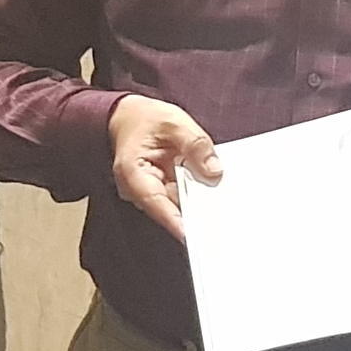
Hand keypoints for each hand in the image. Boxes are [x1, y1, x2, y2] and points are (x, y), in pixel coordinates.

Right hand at [107, 95, 222, 239]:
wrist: (129, 117)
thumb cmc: (145, 119)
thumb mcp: (174, 123)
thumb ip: (195, 144)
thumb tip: (214, 169)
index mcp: (133, 172)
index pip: (155, 202)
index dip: (175, 220)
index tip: (193, 233)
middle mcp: (137, 189)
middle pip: (170, 208)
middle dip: (195, 210)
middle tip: (221, 216)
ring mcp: (149, 193)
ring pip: (177, 204)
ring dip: (198, 200)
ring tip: (220, 196)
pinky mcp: (161, 192)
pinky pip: (181, 197)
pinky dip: (196, 193)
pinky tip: (212, 188)